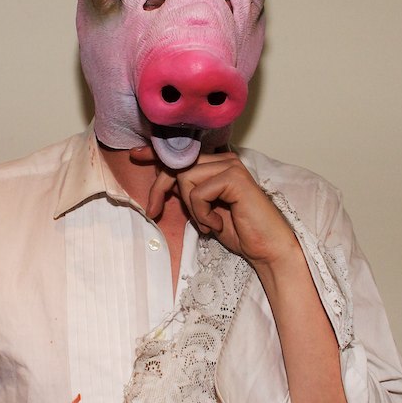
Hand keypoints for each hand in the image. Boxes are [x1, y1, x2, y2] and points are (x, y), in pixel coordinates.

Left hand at [130, 147, 299, 270]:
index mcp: (218, 164)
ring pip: (185, 178)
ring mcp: (231, 166)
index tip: (135, 156)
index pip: (182, 154)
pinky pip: (198, 193)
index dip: (156, 154)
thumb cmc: (239, 231)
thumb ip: (188, 191)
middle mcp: (225, 159)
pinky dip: (202, 214)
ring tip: (208, 223)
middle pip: (177, 165)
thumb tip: (162, 179)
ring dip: (191, 208)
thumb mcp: (204, 209)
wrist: (266, 249)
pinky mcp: (234, 177)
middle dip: (160, 189)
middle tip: (154, 211)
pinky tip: (218, 224)